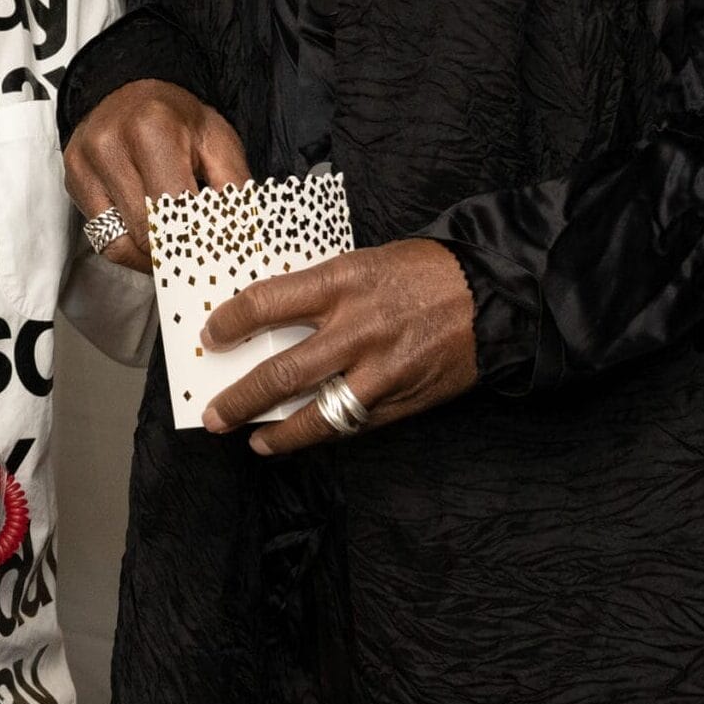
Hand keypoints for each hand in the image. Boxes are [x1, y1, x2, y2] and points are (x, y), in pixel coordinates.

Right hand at [62, 81, 249, 273]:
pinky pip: (103, 239)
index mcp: (152, 130)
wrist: (133, 91)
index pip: (174, 210)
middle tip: (201, 258)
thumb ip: (233, 188)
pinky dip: (131, 247)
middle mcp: (110, 145)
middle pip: (146, 231)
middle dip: (177, 251)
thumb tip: (242, 239)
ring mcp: (85, 164)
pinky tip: (150, 236)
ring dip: (152, 255)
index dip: (199, 241)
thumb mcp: (218, 141)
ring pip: (121, 243)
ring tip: (176, 248)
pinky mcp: (74, 180)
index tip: (216, 257)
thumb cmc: (177, 118)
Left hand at [200, 239, 478, 454]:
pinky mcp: (401, 400)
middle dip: (241, 397)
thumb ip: (322, 291)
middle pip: (282, 371)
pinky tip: (302, 437)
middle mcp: (356, 328)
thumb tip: (274, 318)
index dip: (232, 321)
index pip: (267, 302)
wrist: (491, 293)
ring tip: (254, 441)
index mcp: (342, 282)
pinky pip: (352, 425)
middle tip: (214, 413)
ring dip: (278, 433)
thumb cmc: (424, 270)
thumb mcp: (364, 261)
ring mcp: (379, 370)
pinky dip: (323, 434)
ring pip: (316, 413)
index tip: (213, 335)